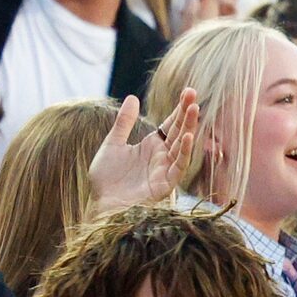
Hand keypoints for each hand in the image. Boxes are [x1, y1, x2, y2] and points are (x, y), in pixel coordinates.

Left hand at [88, 89, 203, 211]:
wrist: (102, 205)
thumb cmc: (107, 179)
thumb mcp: (112, 145)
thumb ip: (123, 123)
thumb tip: (133, 97)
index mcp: (152, 146)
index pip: (170, 123)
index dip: (179, 108)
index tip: (188, 91)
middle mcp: (162, 156)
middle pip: (179, 130)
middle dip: (187, 112)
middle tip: (193, 93)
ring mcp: (165, 169)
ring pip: (182, 145)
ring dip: (189, 127)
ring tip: (194, 108)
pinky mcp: (166, 184)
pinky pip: (179, 167)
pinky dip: (184, 152)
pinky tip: (188, 136)